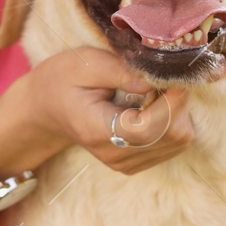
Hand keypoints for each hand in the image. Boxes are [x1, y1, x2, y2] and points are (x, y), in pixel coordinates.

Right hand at [0, 47, 193, 177]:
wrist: (47, 108)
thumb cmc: (63, 79)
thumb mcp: (84, 63)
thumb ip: (119, 71)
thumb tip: (153, 81)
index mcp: (96, 129)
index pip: (146, 128)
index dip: (170, 102)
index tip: (175, 77)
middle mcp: (114, 154)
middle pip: (170, 136)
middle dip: (178, 103)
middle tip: (165, 78)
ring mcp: (125, 162)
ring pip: (178, 141)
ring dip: (178, 111)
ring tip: (156, 90)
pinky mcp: (136, 162)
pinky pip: (174, 144)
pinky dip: (174, 121)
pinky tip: (154, 105)